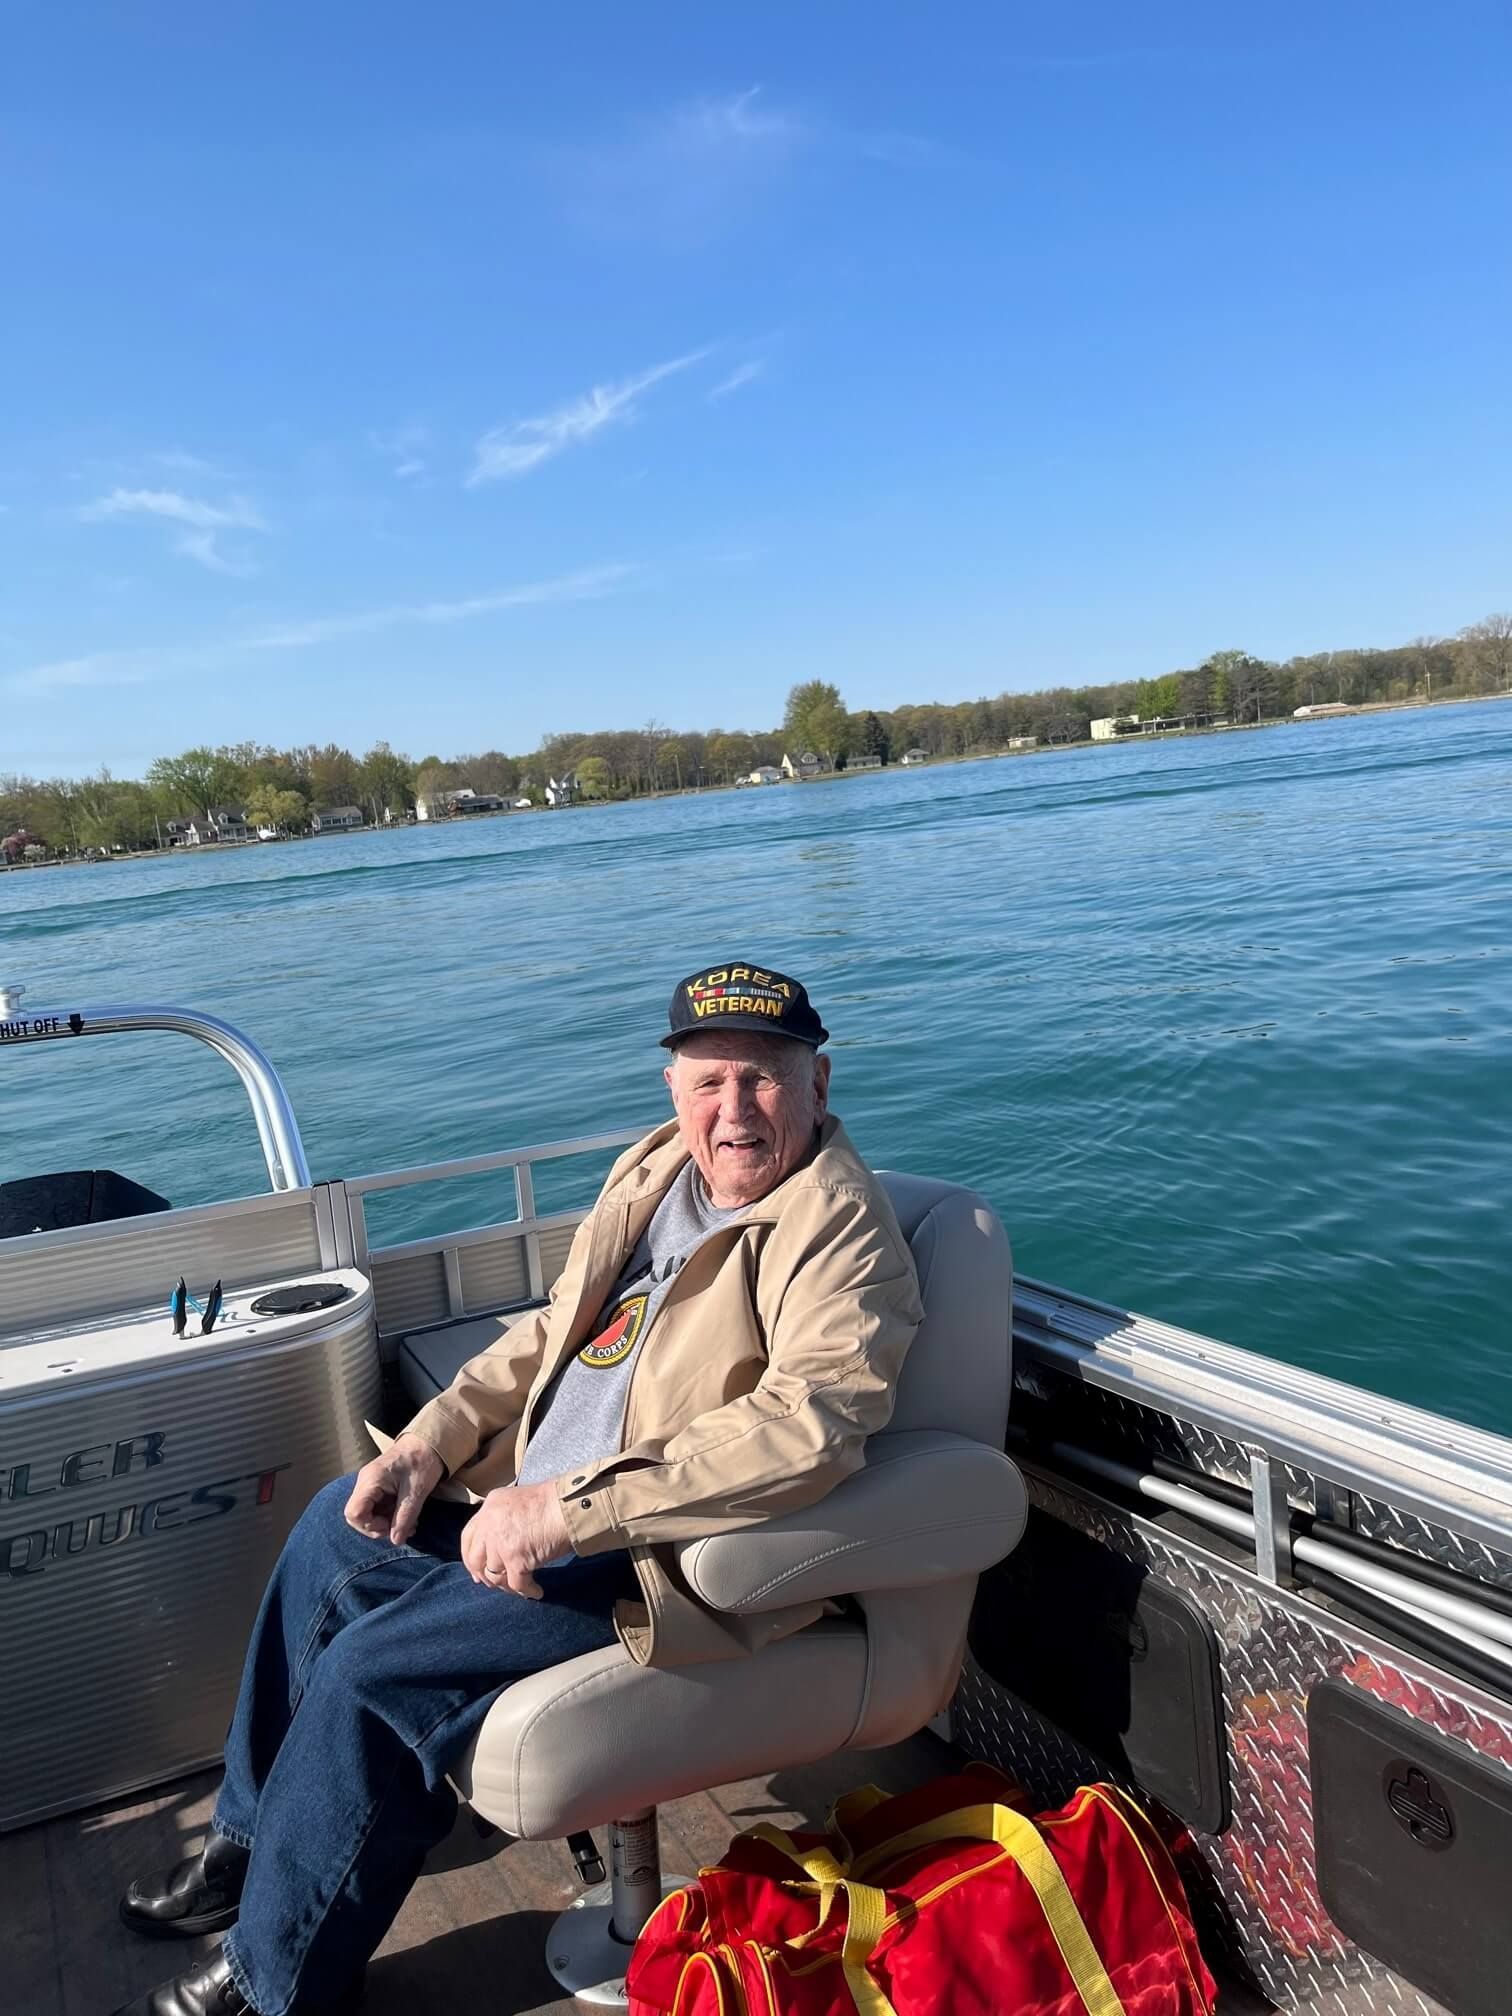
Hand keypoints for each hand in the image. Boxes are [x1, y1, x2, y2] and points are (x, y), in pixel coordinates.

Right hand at [344, 1435, 444, 1544]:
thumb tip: (396, 1541)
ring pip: (367, 1513)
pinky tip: (406, 1516)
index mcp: (371, 1480)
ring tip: (410, 1524)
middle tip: (402, 1528)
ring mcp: (370, 1484)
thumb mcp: (417, 1491)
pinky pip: (375, 1507)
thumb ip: (405, 1517)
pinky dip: (389, 1516)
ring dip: (386, 1523)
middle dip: (378, 1527)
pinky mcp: (378, 1487)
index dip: (370, 1526)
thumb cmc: (423, 1460)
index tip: (391, 1526)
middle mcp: (365, 1482)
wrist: (429, 1442)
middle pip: (357, 1516)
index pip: (354, 1513)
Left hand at [460, 1482, 571, 1598]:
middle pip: (475, 1558)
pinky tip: (536, 1592)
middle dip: (483, 1575)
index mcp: (490, 1506)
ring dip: (506, 1585)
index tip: (476, 1569)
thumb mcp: (518, 1502)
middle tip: (494, 1584)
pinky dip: (528, 1591)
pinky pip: (516, 1585)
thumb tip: (498, 1549)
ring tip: (521, 1587)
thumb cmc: (553, 1503)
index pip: (468, 1536)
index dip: (470, 1556)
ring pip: (494, 1575)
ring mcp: (501, 1542)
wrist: (571, 1506)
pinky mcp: (516, 1560)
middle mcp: (490, 1523)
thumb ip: (503, 1520)